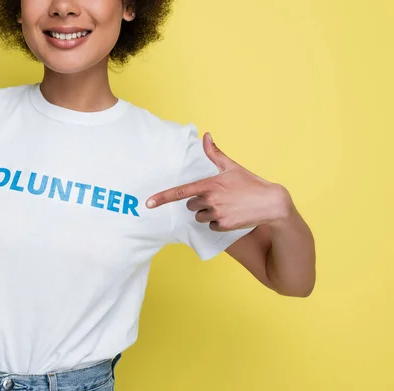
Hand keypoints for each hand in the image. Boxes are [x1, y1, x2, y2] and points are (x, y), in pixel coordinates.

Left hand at [146, 133, 292, 231]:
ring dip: (207, 213)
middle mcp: (211, 200)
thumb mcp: (232, 166)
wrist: (271, 203)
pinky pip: (211, 226)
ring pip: (199, 217)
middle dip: (199, 202)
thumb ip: (215, 153)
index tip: (148, 203)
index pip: (180, 192)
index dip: (162, 197)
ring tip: (225, 206)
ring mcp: (217, 214)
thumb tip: (206, 135)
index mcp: (210, 184)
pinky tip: (230, 215)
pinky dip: (218, 222)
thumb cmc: (251, 183)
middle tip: (216, 197)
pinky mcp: (224, 225)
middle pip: (190, 205)